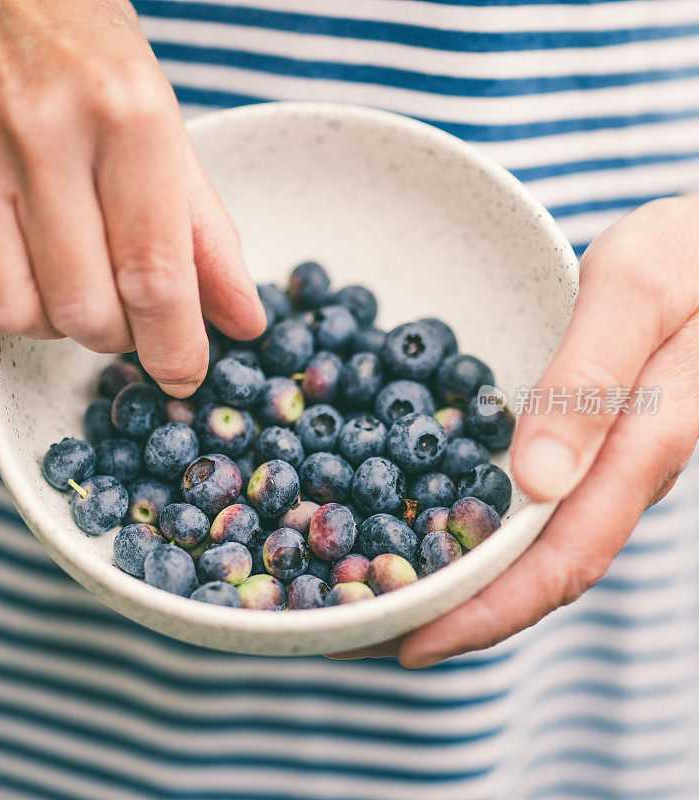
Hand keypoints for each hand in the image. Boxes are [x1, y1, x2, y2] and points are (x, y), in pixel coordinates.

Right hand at [0, 0, 264, 395]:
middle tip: (131, 309)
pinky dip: (3, 311)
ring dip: (59, 329)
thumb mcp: (172, 136)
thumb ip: (210, 238)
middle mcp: (44, 137)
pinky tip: (27, 274)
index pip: (153, 273)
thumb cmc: (95, 59)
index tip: (186, 372)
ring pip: (16, 314)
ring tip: (76, 286)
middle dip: (121, 337)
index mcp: (128, 120)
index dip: (176, 346)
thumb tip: (243, 323)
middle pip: (85, 310)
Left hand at [332, 195, 698, 667]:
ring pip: (530, 544)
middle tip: (370, 631)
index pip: (562, 561)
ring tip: (383, 590)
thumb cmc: (688, 253)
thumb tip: (536, 482)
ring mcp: (601, 461)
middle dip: (457, 613)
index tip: (412, 644)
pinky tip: (424, 518)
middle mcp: (616, 473)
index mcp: (638, 451)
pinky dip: (471, 523)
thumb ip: (593, 381)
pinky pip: (528, 501)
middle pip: (536, 571)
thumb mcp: (639, 293)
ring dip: (459, 578)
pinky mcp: (585, 439)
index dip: (489, 614)